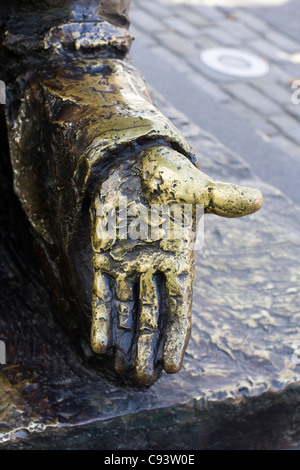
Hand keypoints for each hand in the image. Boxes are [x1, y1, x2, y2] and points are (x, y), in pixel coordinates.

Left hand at [89, 146, 261, 383]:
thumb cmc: (168, 173)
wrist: (134, 160)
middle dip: (148, 347)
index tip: (173, 365)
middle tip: (144, 379)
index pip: (179, 304)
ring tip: (122, 370)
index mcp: (179, 257)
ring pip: (127, 310)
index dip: (177, 335)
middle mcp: (154, 266)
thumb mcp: (195, 188)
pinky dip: (101, 317)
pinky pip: (102, 292)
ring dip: (125, 340)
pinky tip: (99, 344)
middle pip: (152, 315)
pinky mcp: (104, 256)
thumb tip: (258, 199)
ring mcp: (128, 263)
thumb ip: (221, 199)